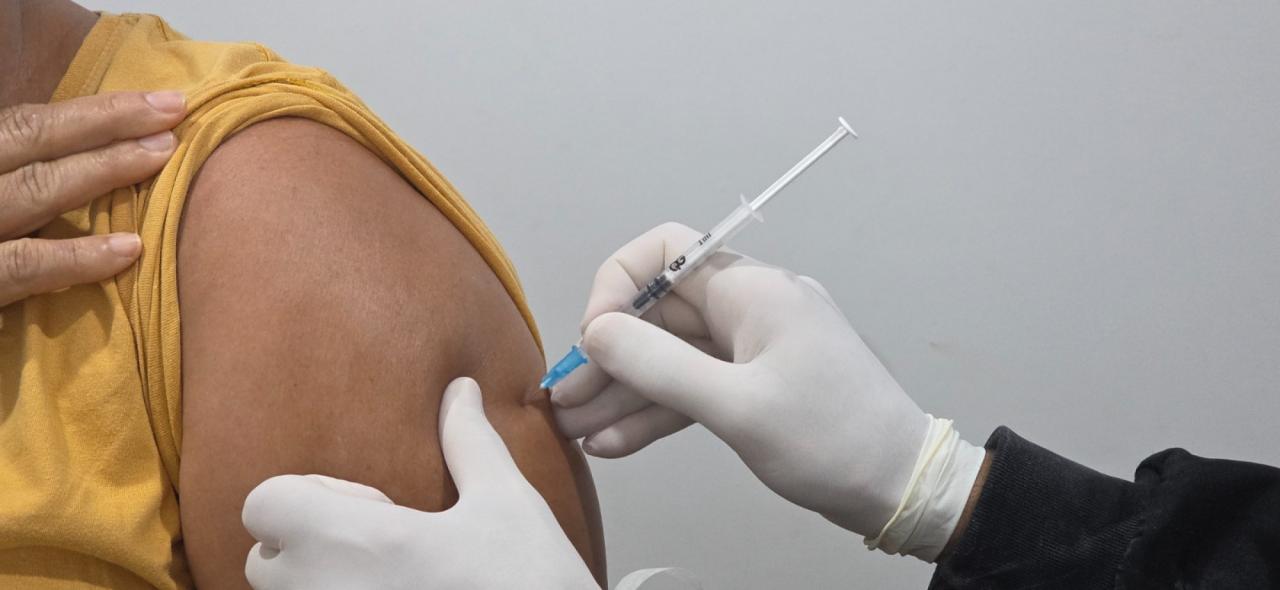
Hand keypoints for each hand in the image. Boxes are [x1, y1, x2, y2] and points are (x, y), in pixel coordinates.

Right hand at [0, 91, 183, 305]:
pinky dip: (74, 257)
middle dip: (105, 122)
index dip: (94, 111)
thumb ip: (27, 179)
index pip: (23, 124)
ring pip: (29, 191)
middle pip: (28, 139)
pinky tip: (128, 249)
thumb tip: (104, 159)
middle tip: (174, 112)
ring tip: (162, 156)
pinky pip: (20, 267)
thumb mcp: (6, 200)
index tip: (161, 102)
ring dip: (100, 169)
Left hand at [242, 377, 598, 589]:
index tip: (367, 507)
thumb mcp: (506, 504)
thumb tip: (459, 393)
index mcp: (354, 541)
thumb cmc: (529, 588)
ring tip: (389, 579)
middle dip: (309, 546)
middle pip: (266, 560)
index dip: (306, 496)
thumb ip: (469, 443)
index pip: (265, 503)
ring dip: (321, 581)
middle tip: (379, 548)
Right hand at [551, 223, 933, 536]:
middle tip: (564, 401)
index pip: (664, 252)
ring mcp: (753, 348)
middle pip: (659, 314)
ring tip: (574, 430)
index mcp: (751, 290)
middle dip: (608, 356)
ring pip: (671, 358)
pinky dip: (656, 412)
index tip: (594, 338)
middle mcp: (749, 308)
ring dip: (623, 392)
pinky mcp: (756, 386)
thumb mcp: (737, 406)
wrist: (902, 486)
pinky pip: (694, 388)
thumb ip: (659, 367)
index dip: (618, 286)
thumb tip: (595, 332)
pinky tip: (614, 444)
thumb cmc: (830, 439)